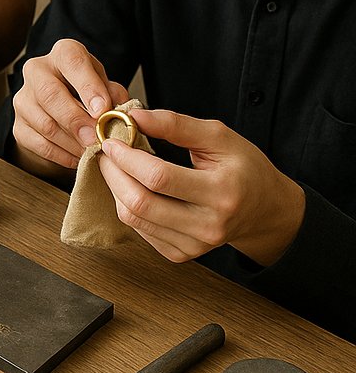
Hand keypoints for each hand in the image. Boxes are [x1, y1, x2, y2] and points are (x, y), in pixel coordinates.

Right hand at [13, 38, 129, 171]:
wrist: (63, 108)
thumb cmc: (88, 92)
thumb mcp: (106, 86)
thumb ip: (114, 95)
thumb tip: (116, 111)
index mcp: (63, 54)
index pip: (72, 62)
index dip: (88, 86)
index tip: (103, 109)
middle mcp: (37, 71)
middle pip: (49, 94)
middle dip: (75, 119)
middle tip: (95, 138)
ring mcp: (23, 98)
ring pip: (44, 123)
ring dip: (71, 142)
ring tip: (91, 151)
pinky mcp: (18, 125)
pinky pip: (39, 143)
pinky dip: (61, 155)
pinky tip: (77, 157)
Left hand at [98, 108, 305, 265]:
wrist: (265, 210)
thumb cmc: (244, 168)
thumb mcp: (219, 137)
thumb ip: (175, 125)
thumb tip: (135, 117)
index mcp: (222, 191)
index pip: (159, 177)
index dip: (127, 157)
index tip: (112, 140)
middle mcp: (209, 225)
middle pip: (140, 202)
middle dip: (113, 173)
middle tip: (106, 153)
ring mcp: (194, 245)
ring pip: (134, 219)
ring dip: (115, 189)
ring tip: (116, 168)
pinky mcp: (181, 254)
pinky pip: (139, 230)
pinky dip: (127, 206)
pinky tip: (132, 188)